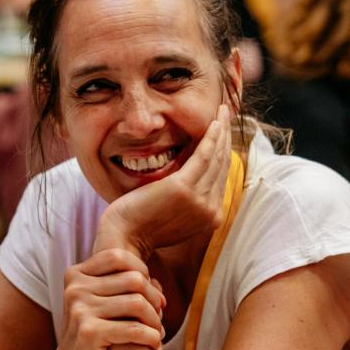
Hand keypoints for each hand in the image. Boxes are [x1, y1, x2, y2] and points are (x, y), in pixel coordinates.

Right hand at [55, 249, 165, 349]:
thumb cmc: (91, 338)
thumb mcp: (98, 306)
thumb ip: (120, 288)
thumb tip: (155, 280)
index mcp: (75, 276)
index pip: (118, 257)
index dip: (141, 271)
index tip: (150, 294)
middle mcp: (75, 289)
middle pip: (133, 279)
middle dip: (154, 298)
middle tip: (160, 315)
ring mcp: (80, 310)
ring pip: (138, 304)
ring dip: (155, 319)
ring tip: (157, 331)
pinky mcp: (89, 332)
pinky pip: (134, 329)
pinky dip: (151, 337)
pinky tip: (153, 343)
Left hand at [95, 104, 230, 258]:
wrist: (123, 238)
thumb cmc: (139, 226)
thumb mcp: (172, 215)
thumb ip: (185, 200)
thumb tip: (190, 182)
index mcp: (209, 218)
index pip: (220, 178)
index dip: (223, 153)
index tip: (222, 134)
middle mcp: (210, 211)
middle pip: (222, 166)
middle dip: (226, 138)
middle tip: (226, 115)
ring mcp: (199, 200)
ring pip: (217, 158)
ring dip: (222, 131)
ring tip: (223, 111)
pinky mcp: (184, 188)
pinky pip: (204, 156)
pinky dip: (212, 138)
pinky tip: (215, 123)